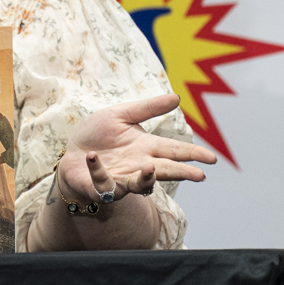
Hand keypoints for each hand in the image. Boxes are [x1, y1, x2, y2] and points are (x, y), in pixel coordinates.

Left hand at [61, 94, 215, 202]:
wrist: (72, 152)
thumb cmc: (97, 135)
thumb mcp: (121, 115)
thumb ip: (148, 108)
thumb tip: (177, 97)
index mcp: (146, 147)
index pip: (174, 151)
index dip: (192, 155)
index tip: (212, 159)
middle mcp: (138, 166)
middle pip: (164, 170)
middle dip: (181, 172)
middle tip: (200, 175)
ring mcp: (122, 179)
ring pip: (139, 184)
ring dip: (145, 178)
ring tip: (150, 168)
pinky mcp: (101, 187)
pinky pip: (104, 183)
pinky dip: (99, 171)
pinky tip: (92, 157)